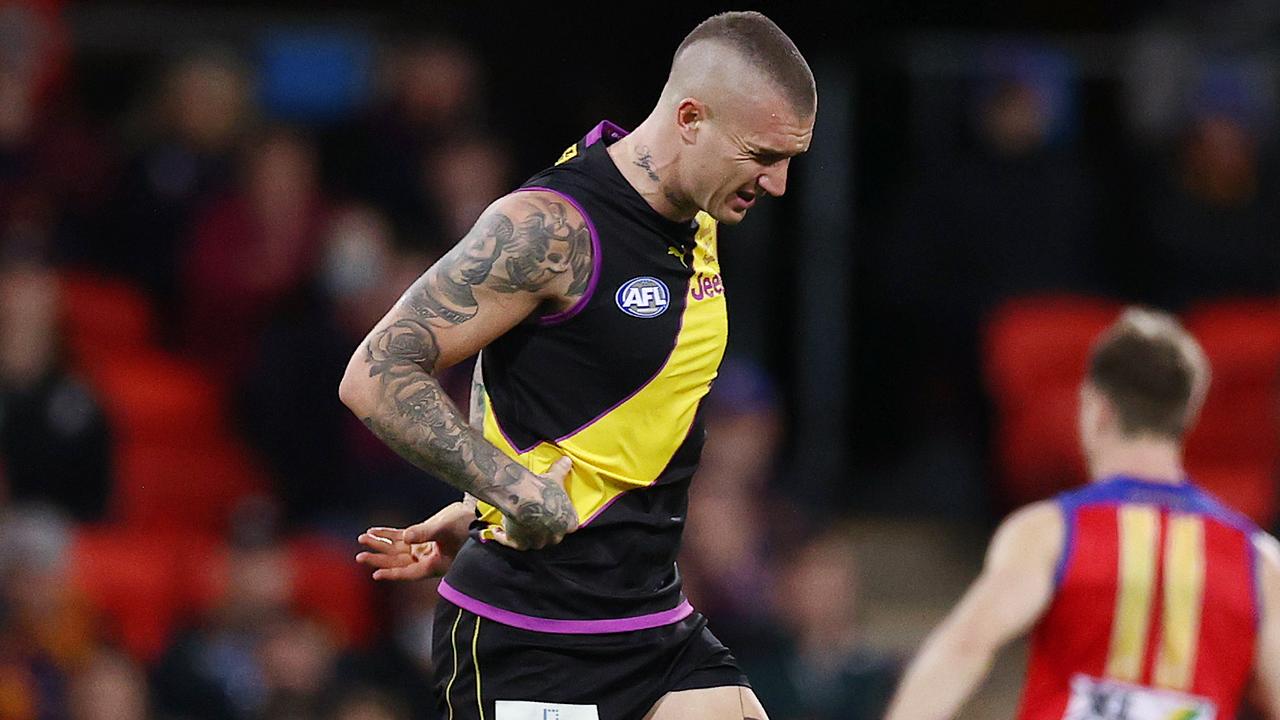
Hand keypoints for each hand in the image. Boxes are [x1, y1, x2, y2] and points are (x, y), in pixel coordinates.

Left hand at [355, 501, 473, 580]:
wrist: (477, 516)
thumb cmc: (466, 526)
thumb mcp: (445, 529)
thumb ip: (425, 533)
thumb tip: (406, 536)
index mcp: (434, 564)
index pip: (409, 572)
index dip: (393, 574)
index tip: (375, 574)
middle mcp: (426, 559)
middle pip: (398, 561)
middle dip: (379, 558)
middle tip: (359, 556)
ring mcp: (423, 548)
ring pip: (397, 549)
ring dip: (380, 544)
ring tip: (362, 539)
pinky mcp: (422, 537)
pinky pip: (401, 538)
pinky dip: (388, 535)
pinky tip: (374, 532)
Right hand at [487, 456, 578, 549]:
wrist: (524, 498)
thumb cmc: (543, 489)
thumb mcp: (555, 477)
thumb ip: (562, 469)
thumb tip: (567, 460)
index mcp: (569, 524)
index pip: (568, 525)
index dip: (559, 518)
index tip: (552, 512)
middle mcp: (555, 537)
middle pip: (550, 535)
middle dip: (542, 528)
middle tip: (533, 517)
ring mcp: (537, 543)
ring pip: (531, 540)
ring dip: (523, 533)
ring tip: (515, 522)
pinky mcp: (520, 544)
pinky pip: (510, 542)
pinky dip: (503, 536)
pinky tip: (497, 529)